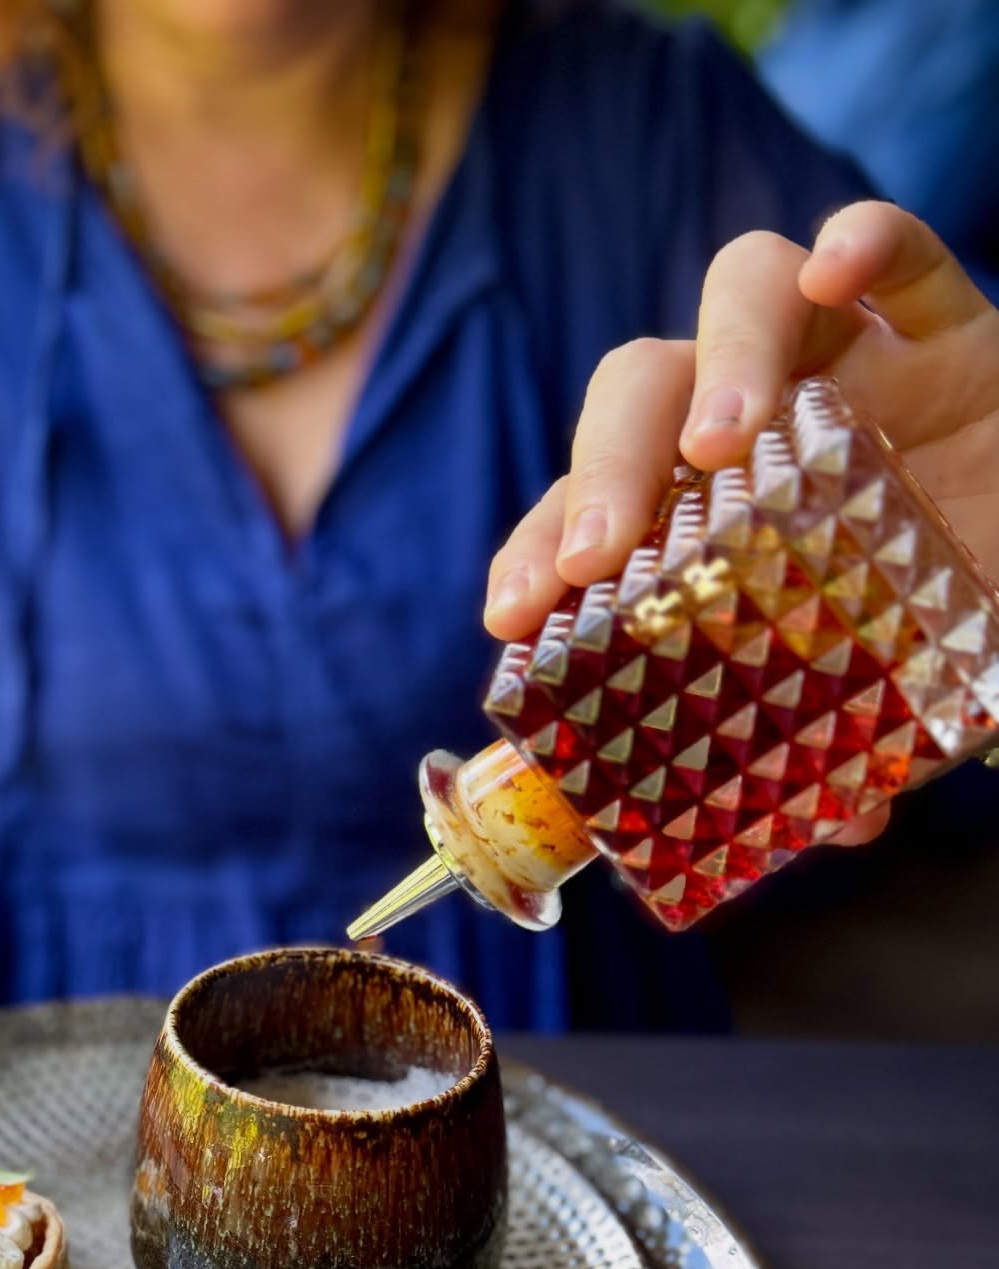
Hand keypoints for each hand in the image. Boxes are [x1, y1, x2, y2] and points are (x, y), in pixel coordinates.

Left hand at [483, 202, 998, 846]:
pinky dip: (864, 245)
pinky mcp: (946, 321)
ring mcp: (848, 359)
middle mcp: (759, 422)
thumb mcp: (890, 696)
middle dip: (603, 466)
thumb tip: (834, 828)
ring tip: (725, 446)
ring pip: (742, 295)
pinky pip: (899, 249)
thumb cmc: (952, 622)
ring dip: (720, 360)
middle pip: (641, 389)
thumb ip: (854, 745)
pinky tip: (837, 275)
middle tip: (596, 556)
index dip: (539, 547)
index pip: (593, 506)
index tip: (512, 615)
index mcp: (711, 511)